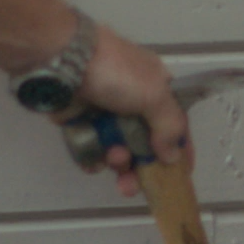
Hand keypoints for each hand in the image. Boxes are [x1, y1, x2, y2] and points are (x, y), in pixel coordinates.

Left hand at [58, 25, 191, 197]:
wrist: (63, 59)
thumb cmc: (115, 73)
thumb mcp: (154, 95)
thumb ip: (170, 127)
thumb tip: (173, 156)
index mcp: (156, 88)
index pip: (174, 124)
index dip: (179, 150)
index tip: (179, 176)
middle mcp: (133, 101)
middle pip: (144, 144)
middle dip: (140, 166)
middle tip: (132, 184)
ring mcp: (105, 112)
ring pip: (118, 149)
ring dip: (117, 161)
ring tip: (111, 157)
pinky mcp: (81, 121)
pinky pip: (92, 148)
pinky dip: (92, 158)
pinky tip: (92, 161)